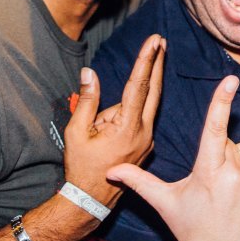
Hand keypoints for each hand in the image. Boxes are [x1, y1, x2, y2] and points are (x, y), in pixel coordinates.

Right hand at [64, 34, 165, 207]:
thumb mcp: (77, 132)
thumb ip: (87, 101)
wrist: (92, 200)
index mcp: (127, 127)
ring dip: (143, 86)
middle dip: (157, 63)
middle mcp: (143, 132)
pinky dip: (134, 108)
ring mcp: (147, 139)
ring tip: (116, 103)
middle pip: (153, 91)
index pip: (138, 86)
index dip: (146, 61)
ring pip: (146, 105)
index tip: (154, 42)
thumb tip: (89, 73)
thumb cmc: (81, 167)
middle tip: (162, 41)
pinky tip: (112, 122)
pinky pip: (141, 119)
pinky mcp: (146, 144)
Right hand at [107, 76, 239, 240]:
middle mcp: (234, 172)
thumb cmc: (190, 231)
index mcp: (208, 171)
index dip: (221, 101)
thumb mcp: (164, 203)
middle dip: (216, 152)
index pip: (215, 127)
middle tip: (209, 182)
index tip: (230, 79)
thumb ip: (139, 181)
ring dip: (235, 158)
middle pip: (226, 141)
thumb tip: (110, 170)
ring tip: (227, 186)